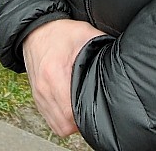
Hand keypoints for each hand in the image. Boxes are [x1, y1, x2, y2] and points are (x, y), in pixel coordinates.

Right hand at [21, 18, 104, 136]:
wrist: (35, 30)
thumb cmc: (59, 33)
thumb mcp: (84, 34)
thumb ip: (102, 46)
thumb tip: (119, 58)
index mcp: (54, 72)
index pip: (68, 111)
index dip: (84, 117)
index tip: (95, 110)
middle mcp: (44, 87)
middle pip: (63, 124)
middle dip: (80, 124)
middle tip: (93, 113)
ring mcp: (39, 94)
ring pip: (56, 125)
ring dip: (71, 124)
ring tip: (83, 112)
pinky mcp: (37, 97)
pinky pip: (50, 119)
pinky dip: (61, 120)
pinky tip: (72, 110)